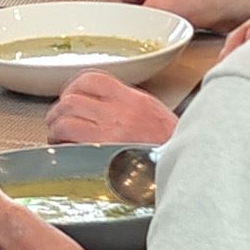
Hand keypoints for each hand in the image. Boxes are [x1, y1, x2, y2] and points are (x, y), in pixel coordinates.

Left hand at [47, 70, 177, 145]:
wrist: (194, 170)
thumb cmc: (173, 149)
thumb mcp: (155, 115)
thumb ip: (128, 105)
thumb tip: (99, 106)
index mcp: (134, 100)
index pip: (92, 79)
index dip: (73, 88)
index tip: (70, 99)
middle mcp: (121, 111)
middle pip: (72, 98)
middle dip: (59, 111)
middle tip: (58, 122)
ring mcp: (111, 132)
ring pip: (65, 117)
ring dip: (55, 127)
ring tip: (58, 138)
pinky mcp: (103, 152)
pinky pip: (69, 139)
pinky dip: (61, 144)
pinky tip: (65, 152)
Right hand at [106, 0, 249, 32]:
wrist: (245, 3)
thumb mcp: (163, 8)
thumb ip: (136, 19)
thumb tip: (123, 32)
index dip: (115, 12)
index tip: (120, 27)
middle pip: (132, 3)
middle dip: (137, 19)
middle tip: (142, 31)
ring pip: (150, 13)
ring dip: (155, 24)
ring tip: (163, 30)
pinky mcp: (187, 4)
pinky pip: (167, 18)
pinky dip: (169, 27)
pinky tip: (177, 32)